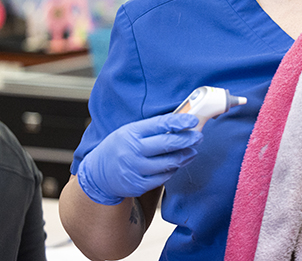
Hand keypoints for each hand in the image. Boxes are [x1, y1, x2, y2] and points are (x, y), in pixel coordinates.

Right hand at [77, 113, 202, 204]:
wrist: (97, 175)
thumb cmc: (119, 148)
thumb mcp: (130, 132)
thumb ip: (152, 128)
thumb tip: (181, 121)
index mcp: (130, 133)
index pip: (159, 124)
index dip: (179, 122)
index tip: (193, 120)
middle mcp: (131, 151)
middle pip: (167, 144)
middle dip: (187, 140)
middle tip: (199, 137)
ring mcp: (134, 170)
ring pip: (168, 163)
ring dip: (184, 156)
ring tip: (192, 151)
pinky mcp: (137, 185)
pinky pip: (163, 177)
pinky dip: (173, 170)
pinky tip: (178, 164)